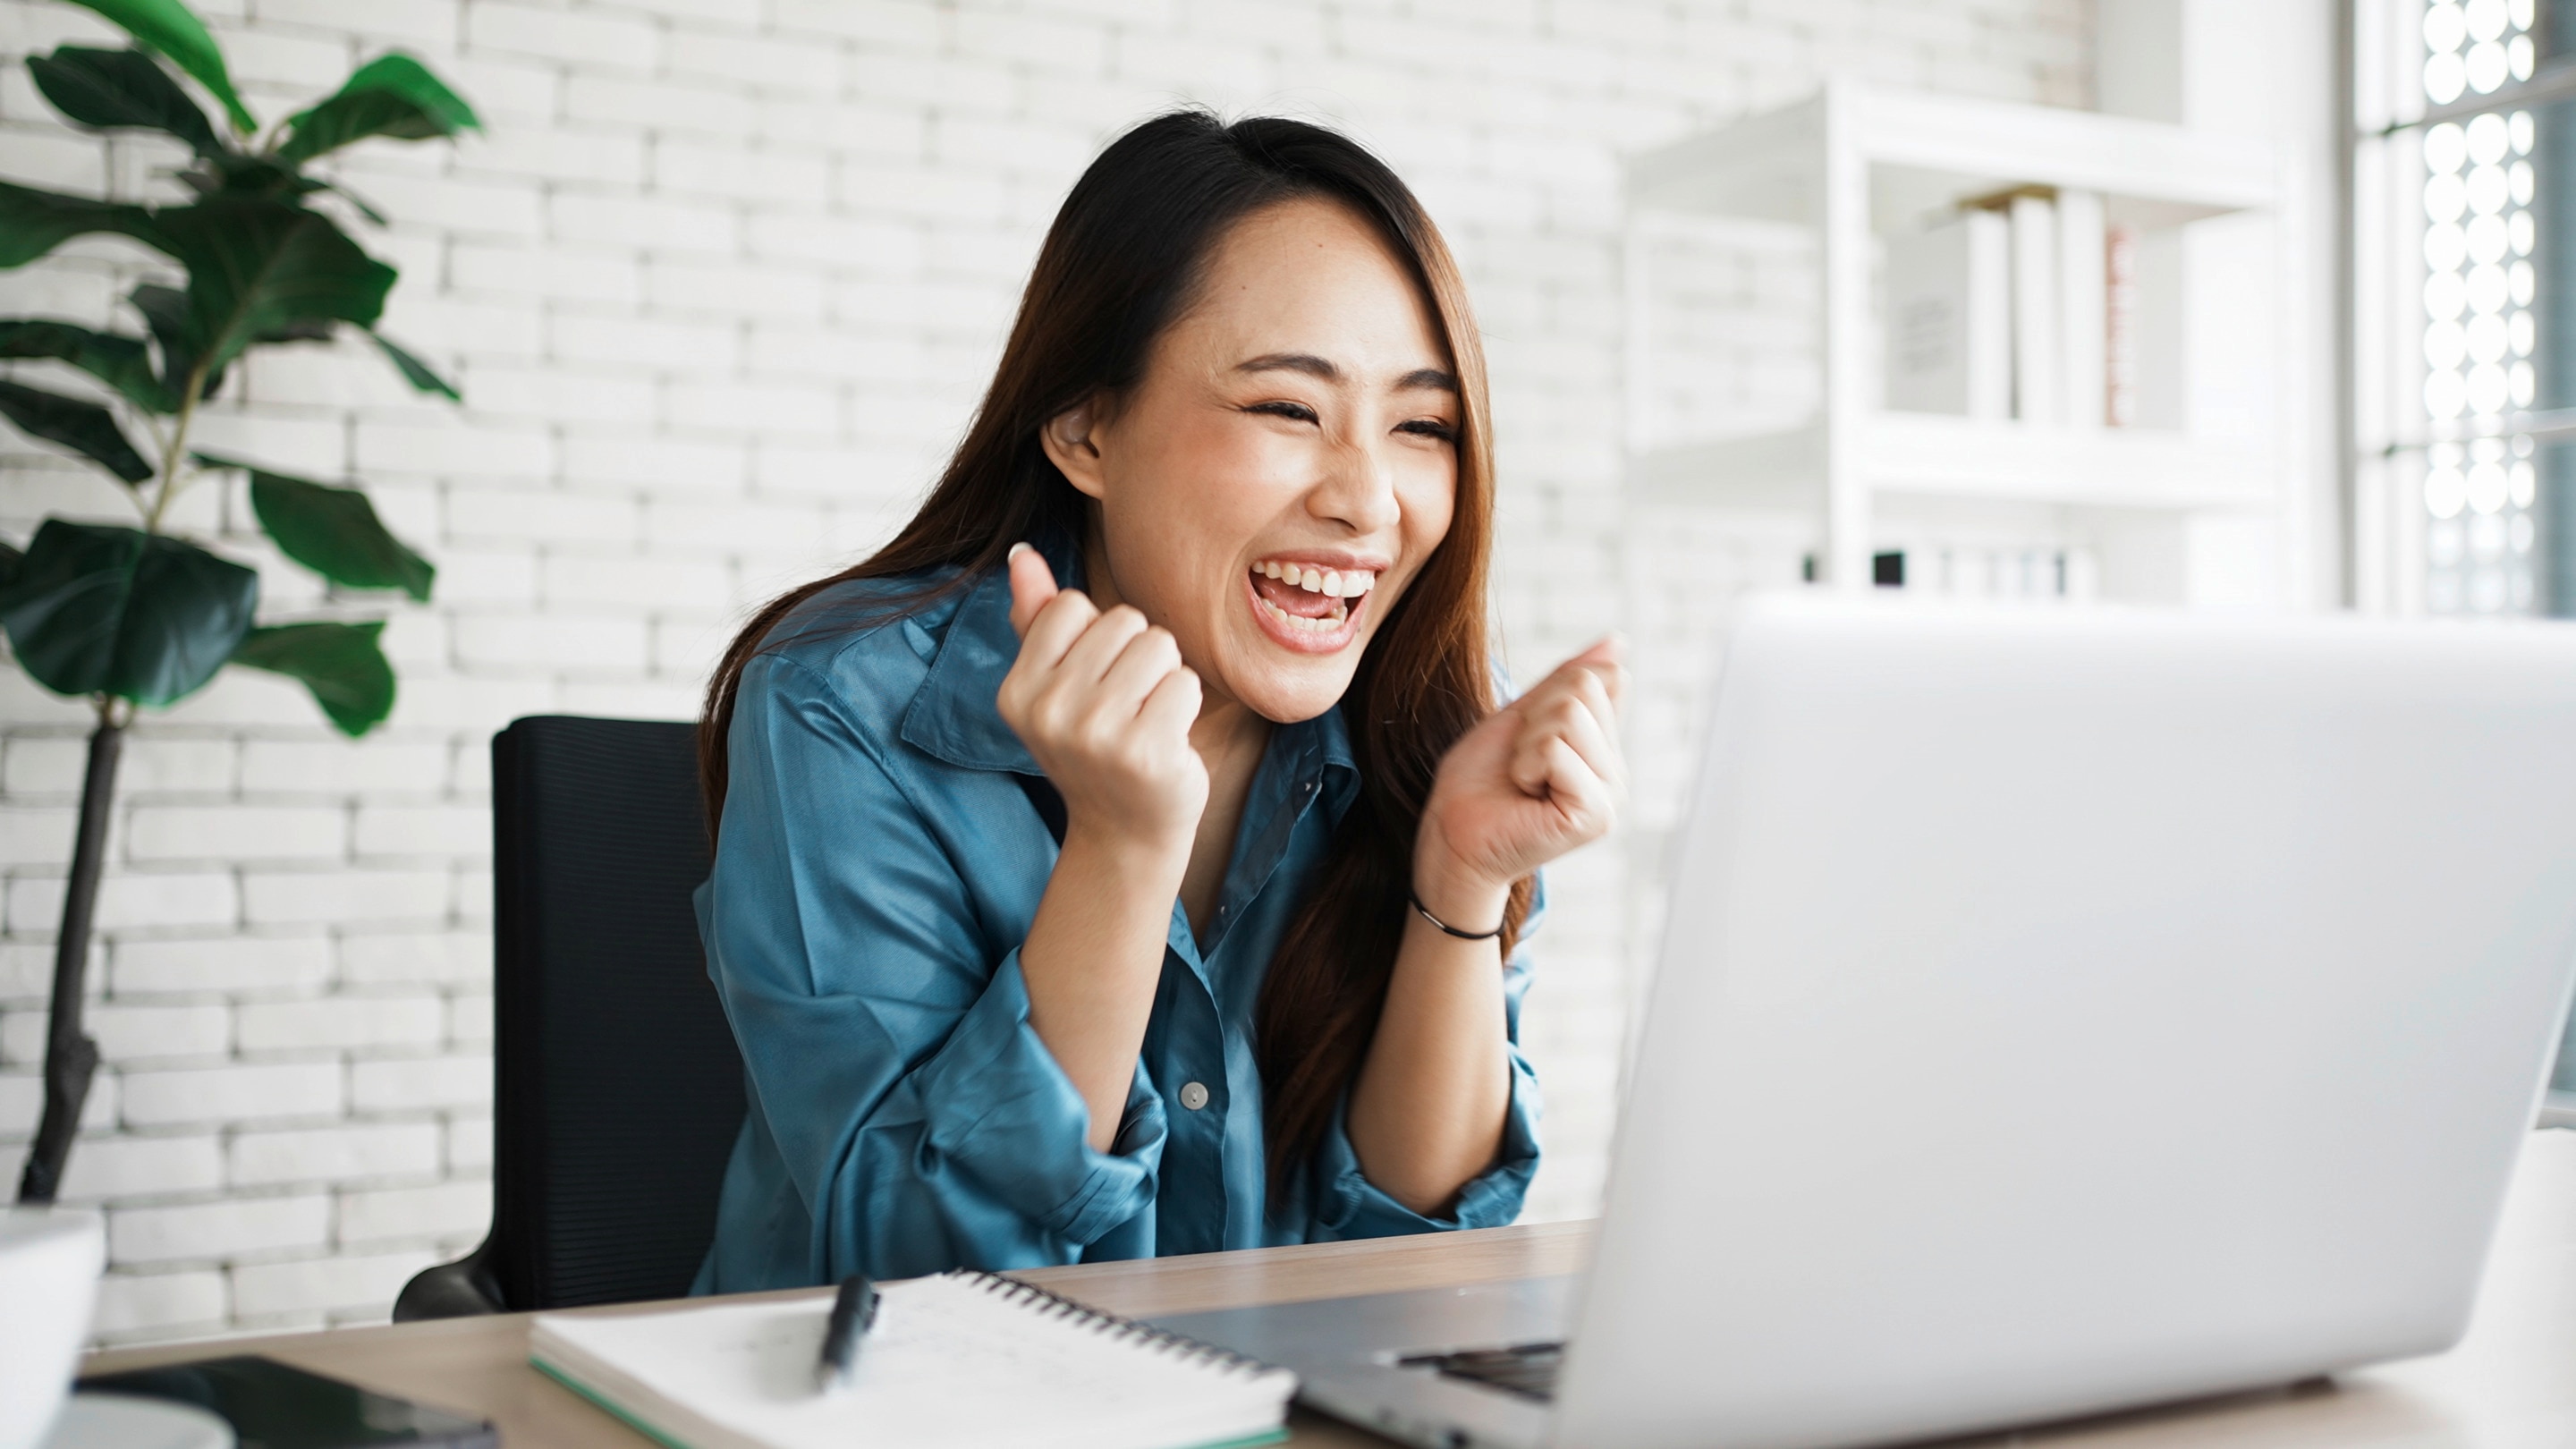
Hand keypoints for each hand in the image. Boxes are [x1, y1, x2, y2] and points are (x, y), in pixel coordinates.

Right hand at [999, 544, 1207, 856]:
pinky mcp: (1145, 751)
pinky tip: (1166, 740)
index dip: (1097, 637)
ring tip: (1147, 720)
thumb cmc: (1095, 747)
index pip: (1072, 605)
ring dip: (1165, 678)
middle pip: (1124, 621)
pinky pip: (1185, 682)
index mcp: (1017, 690)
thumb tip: (1021, 554)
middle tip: (1126, 709)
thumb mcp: (1055, 686)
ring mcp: (1096, 734)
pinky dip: (1185, 705)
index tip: (1093, 683)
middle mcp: (1048, 711)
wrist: (1124, 832)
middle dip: (1138, 656)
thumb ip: (1037, 619)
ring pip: (1159, 646)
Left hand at [1414, 637, 1627, 922]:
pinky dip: (1526, 764)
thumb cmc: (1480, 781)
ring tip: (1522, 779)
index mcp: (1603, 747)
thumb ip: (1569, 680)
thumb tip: (1619, 642)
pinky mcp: (1595, 814)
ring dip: (1527, 743)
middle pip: (1584, 689)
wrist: (1452, 834)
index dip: (1545, 696)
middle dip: (1534, 718)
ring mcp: (1611, 794)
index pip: (1596, 676)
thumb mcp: (1523, 715)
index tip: (1526, 735)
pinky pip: (1557, 750)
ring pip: (1570, 715)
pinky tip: (1526, 795)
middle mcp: (1615, 771)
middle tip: (1519, 763)